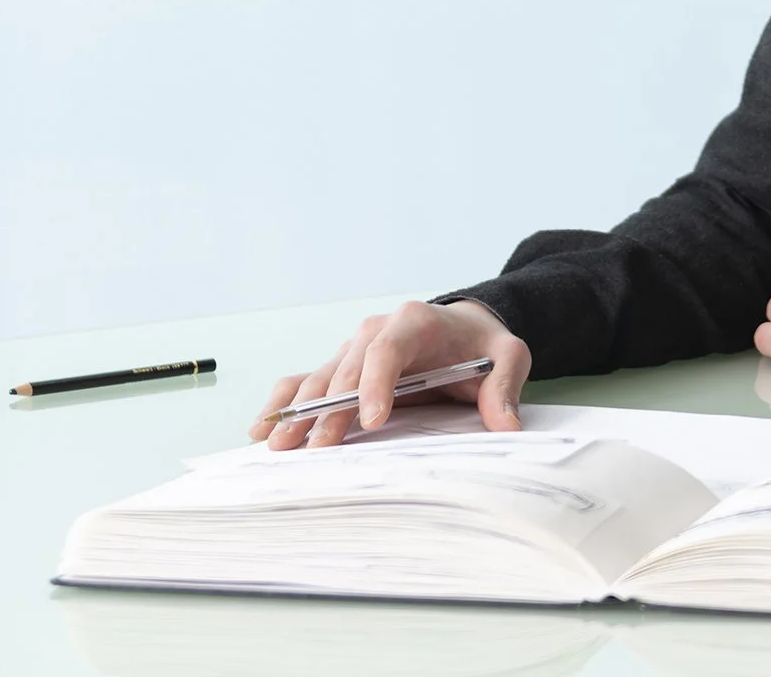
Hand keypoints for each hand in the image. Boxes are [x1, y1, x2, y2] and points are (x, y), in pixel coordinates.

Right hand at [251, 299, 528, 449]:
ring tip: (279, 446)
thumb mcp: (508, 356)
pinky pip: (305, 380)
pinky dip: (283, 401)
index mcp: (415, 320)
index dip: (375, 382)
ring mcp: (354, 348)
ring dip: (300, 411)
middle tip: (321, 449)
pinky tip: (262, 427)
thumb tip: (507, 425)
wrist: (466, 329)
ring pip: (320, 378)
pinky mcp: (342, 367)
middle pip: (346, 369)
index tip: (373, 420)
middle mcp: (376, 330)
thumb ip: (505, 387)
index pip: (387, 348)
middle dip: (333, 409)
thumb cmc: (482, 345)